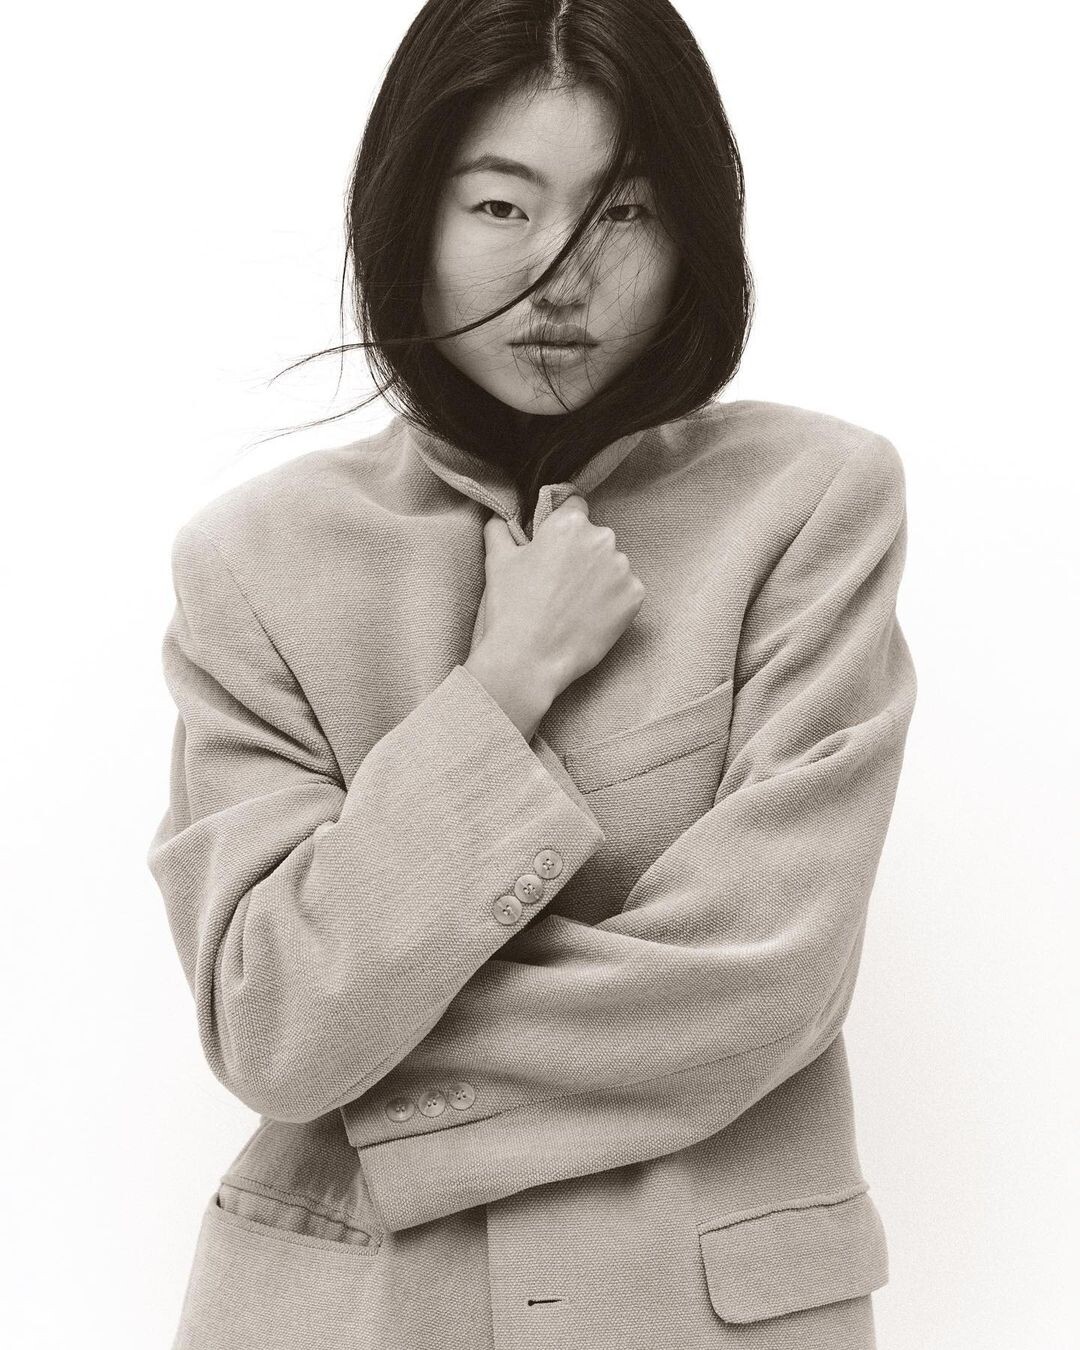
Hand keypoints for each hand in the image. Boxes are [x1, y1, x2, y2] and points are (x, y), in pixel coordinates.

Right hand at [467, 496, 645, 720]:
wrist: (529, 659)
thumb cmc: (511, 608)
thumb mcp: (497, 561)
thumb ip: (500, 529)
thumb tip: (499, 516)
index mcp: (569, 523)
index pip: (575, 507)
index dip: (564, 527)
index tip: (557, 547)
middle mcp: (602, 538)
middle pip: (596, 538)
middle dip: (582, 555)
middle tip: (560, 585)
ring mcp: (622, 568)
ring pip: (613, 566)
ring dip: (599, 579)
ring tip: (574, 606)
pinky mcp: (635, 597)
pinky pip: (626, 592)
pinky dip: (613, 603)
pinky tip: (590, 618)